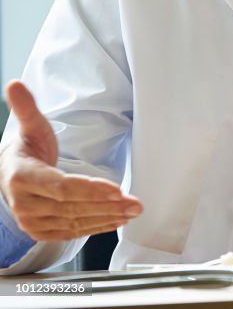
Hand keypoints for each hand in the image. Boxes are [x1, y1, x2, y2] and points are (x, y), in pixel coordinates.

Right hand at [0, 80, 142, 240]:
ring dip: (107, 218)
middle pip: (73, 207)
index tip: (117, 190)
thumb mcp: (30, 127)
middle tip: (136, 204)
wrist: (10, 177)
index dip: (90, 189)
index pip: (62, 186)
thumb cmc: (27, 151)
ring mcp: (32, 221)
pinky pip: (72, 232)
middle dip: (107, 206)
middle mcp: (25, 203)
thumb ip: (27, 109)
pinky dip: (96, 227)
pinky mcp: (41, 232)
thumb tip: (15, 84)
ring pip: (75, 222)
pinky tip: (116, 221)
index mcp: (23, 177)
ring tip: (133, 211)